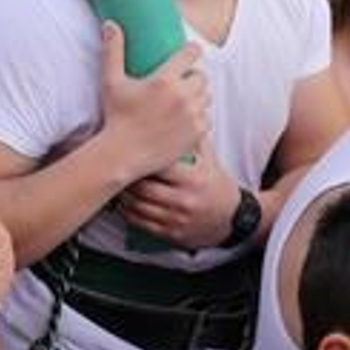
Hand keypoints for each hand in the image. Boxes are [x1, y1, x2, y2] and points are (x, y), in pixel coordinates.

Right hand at [97, 22, 209, 182]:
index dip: (191, 51)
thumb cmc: (115, 117)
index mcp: (164, 80)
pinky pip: (207, 118)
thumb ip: (113, 50)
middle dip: (192, 78)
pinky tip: (183, 120)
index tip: (188, 52)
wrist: (122, 155)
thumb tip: (111, 24)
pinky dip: (198, 118)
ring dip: (197, 97)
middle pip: (201, 76)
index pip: (191, 54)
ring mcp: (192, 116)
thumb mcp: (111, 82)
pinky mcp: (197, 134)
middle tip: (179, 83)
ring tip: (181, 102)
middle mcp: (183, 96)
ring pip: (206, 97)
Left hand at [117, 140, 241, 249]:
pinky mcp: (171, 233)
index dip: (141, 157)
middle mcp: (184, 200)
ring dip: (123, 196)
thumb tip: (174, 116)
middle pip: (143, 188)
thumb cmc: (216, 184)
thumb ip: (192, 140)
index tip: (129, 150)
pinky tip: (123, 203)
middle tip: (117, 168)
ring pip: (138, 207)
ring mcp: (177, 219)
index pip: (159, 165)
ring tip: (117, 184)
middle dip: (127, 179)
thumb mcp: (210, 160)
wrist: (231, 218)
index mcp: (193, 178)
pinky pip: (141, 223)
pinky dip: (128, 212)